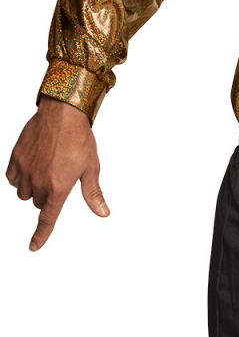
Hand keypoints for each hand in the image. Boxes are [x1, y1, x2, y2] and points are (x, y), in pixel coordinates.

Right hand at [5, 96, 109, 250]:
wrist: (63, 113)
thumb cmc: (80, 138)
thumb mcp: (91, 166)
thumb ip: (93, 193)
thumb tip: (103, 213)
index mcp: (59, 186)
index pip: (48, 218)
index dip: (41, 235)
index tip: (34, 247)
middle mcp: (39, 182)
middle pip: (39, 203)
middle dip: (47, 196)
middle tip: (60, 175)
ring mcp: (25, 171)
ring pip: (24, 193)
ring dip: (33, 187)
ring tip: (48, 167)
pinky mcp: (15, 160)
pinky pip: (13, 179)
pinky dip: (21, 177)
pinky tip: (33, 164)